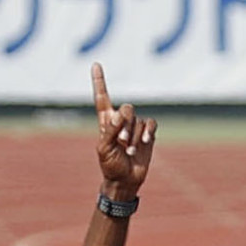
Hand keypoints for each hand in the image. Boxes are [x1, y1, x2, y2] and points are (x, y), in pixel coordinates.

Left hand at [91, 62, 155, 199]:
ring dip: (134, 137)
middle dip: (126, 125)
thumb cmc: (110, 166)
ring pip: (138, 121)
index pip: (102, 99)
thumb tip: (119, 113)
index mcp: (106, 123)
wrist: (125, 180)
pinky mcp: (147, 133)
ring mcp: (135, 127)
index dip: (99, 82)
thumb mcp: (104, 150)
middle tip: (122, 143)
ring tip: (129, 152)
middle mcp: (120, 121)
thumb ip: (110, 131)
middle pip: (127, 109)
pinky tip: (145, 142)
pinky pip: (151, 124)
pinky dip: (148, 132)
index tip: (95, 65)